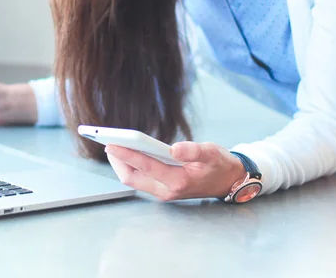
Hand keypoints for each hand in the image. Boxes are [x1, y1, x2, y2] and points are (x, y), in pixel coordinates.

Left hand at [105, 141, 245, 200]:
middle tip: (107, 142)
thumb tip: (174, 148)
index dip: (127, 154)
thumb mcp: (212, 153)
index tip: (112, 144)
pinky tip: (126, 153)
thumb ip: (194, 150)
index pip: (145, 166)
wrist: (228, 181)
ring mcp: (163, 192)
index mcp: (178, 180)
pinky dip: (130, 166)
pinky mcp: (162, 189)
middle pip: (132, 178)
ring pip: (133, 180)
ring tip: (112, 146)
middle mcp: (167, 190)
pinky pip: (139, 179)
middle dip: (117, 161)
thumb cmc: (219, 164)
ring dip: (121, 164)